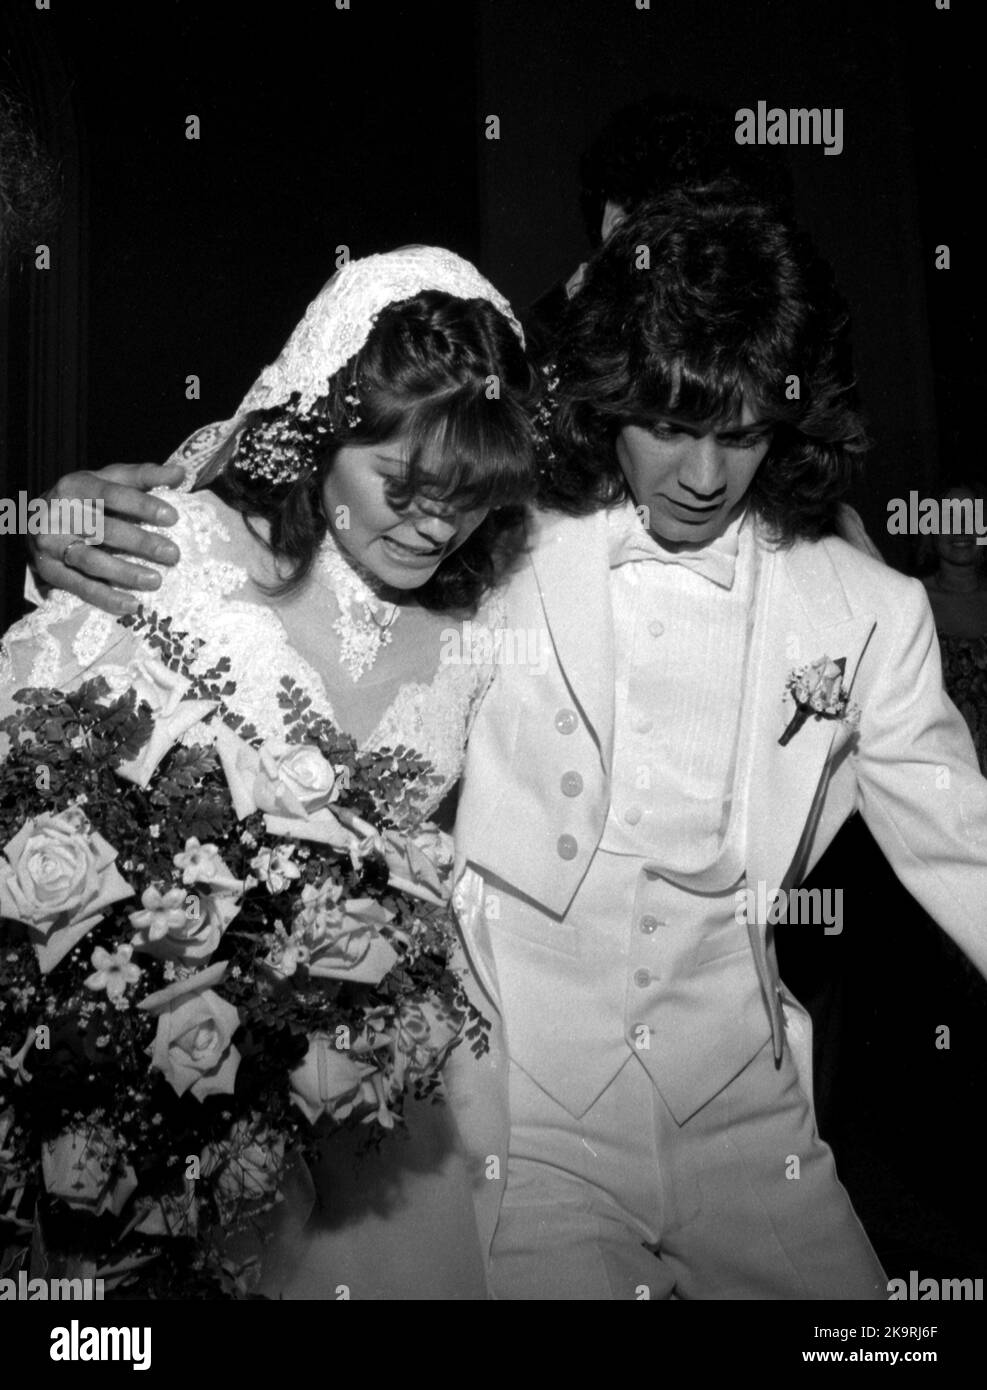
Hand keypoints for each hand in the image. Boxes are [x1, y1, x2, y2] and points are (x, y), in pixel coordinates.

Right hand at [29, 462, 186, 615]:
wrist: (37, 521)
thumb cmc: (84, 499)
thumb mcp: (108, 480)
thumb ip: (142, 476)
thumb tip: (180, 472)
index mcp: (75, 486)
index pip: (111, 494)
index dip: (142, 505)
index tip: (172, 517)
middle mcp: (59, 514)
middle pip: (103, 529)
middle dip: (141, 542)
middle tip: (173, 554)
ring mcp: (51, 544)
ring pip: (91, 561)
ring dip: (125, 573)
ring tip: (156, 581)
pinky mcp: (50, 571)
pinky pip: (80, 587)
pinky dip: (107, 597)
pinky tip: (132, 604)